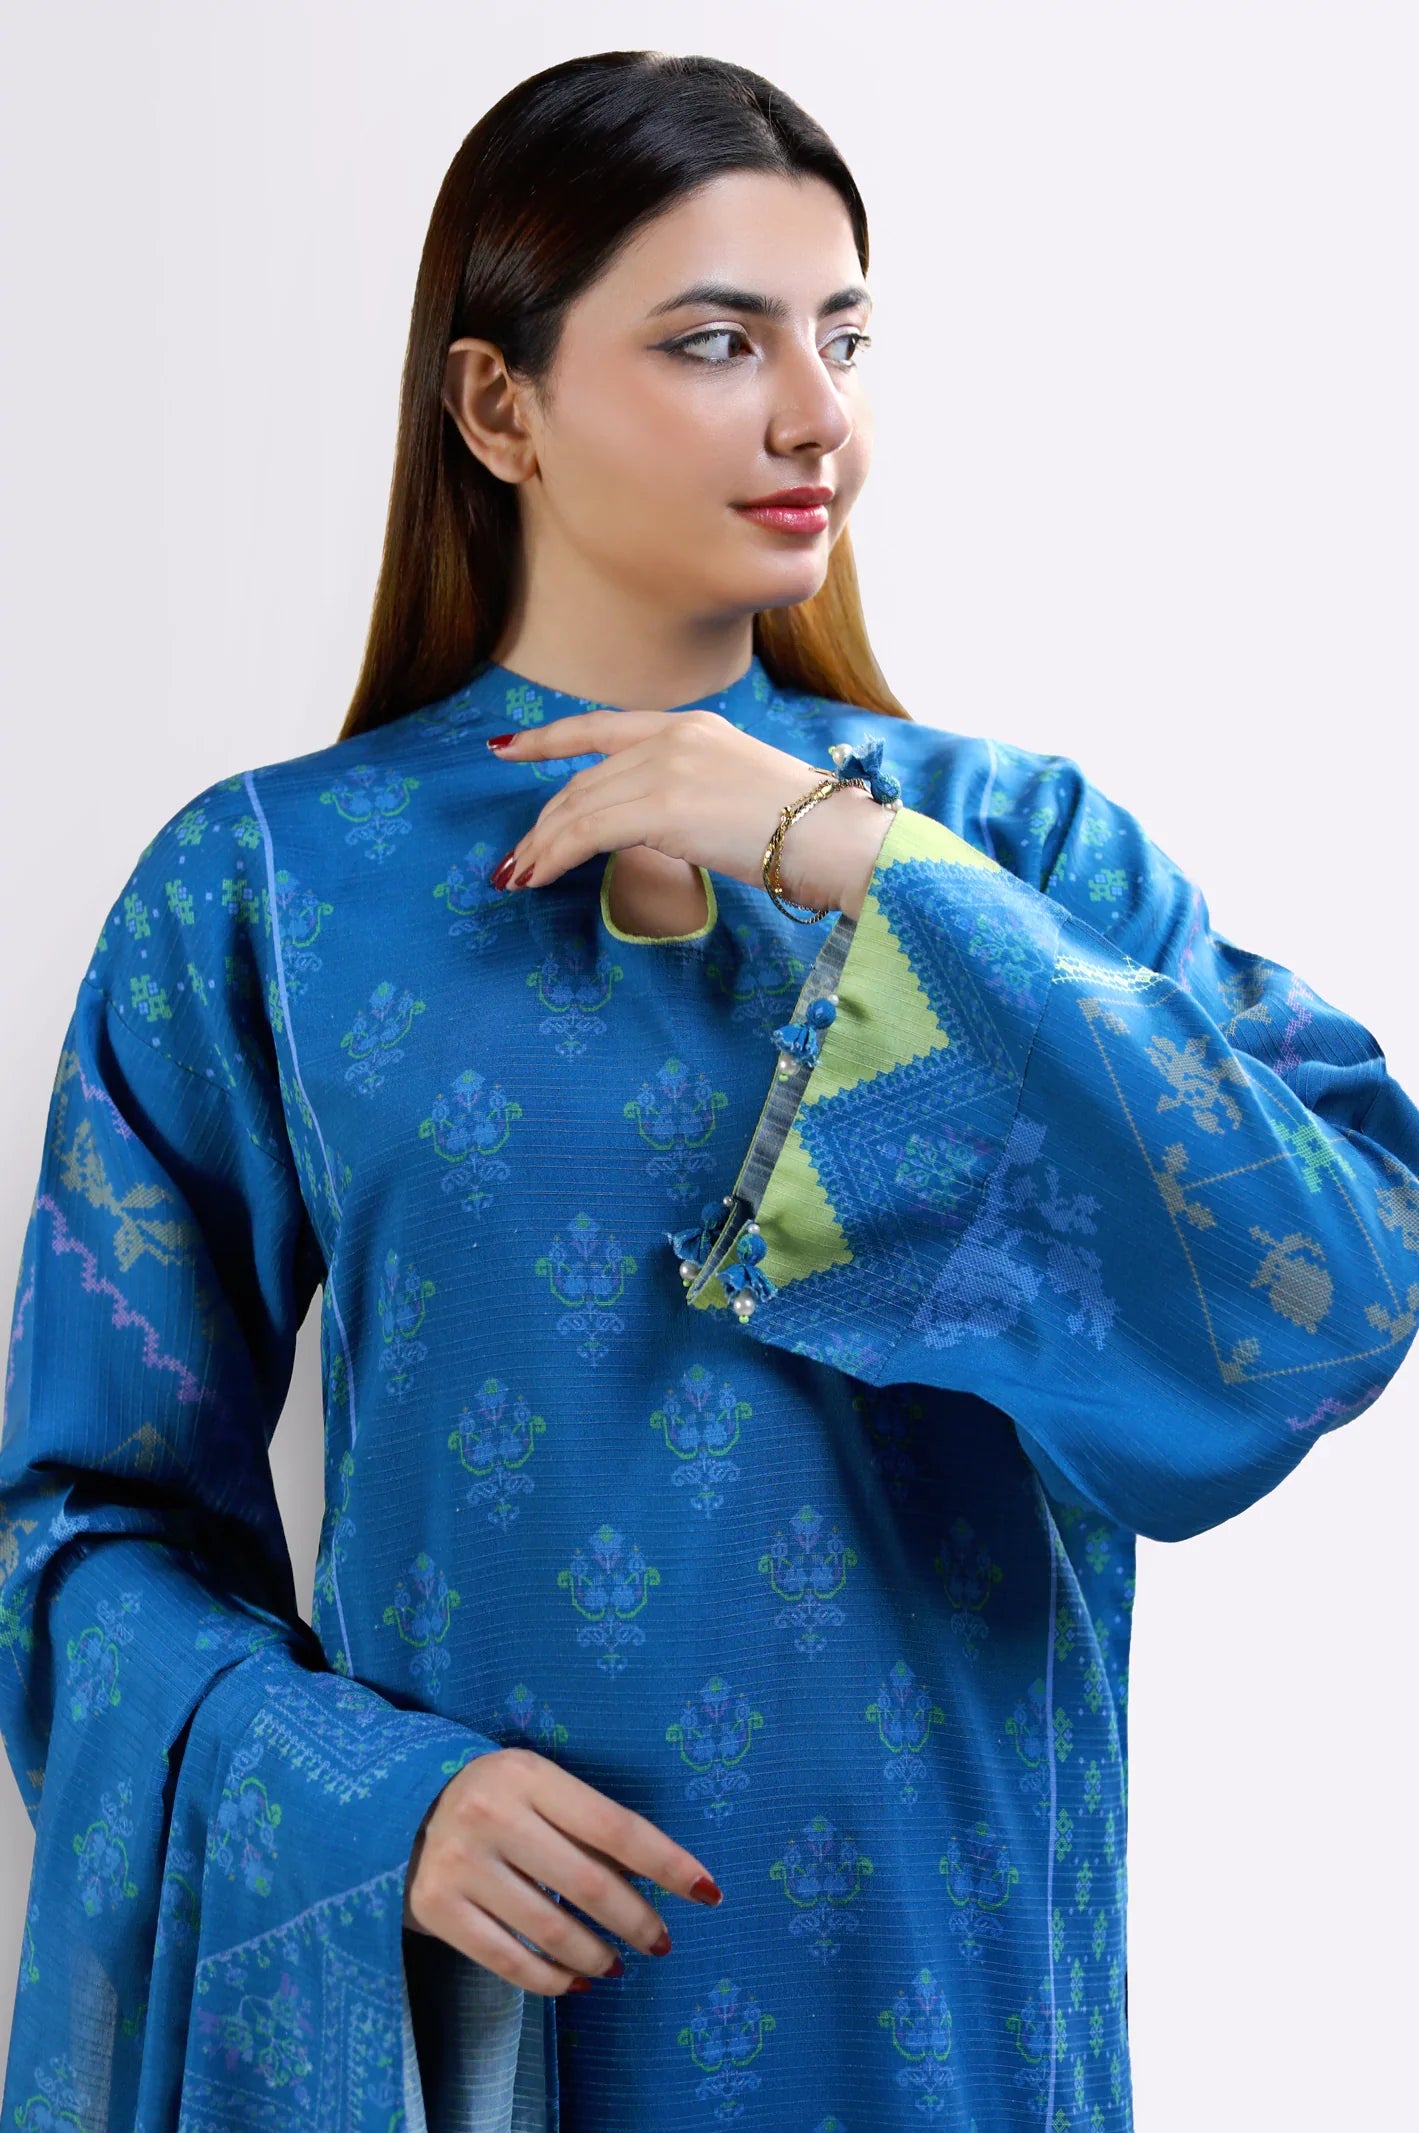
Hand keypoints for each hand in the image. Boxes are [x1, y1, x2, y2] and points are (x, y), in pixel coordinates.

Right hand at [403, 1746, 723, 1994]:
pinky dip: (550, 1979)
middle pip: (587, 1883)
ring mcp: (460, 1864)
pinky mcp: (435, 1908)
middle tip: (662, 1943)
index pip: (614, 1827)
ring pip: (550, 1928)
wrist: (395, 1808)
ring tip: (617, 1964)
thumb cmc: (491, 1798)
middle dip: (637, 1920)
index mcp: (528, 1775)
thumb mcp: (536, 1788)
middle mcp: (492, 1815)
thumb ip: (585, 1826)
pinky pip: (507, 1959)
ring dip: (597, 1955)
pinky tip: (575, 1982)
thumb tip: (657, 1878)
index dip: (666, 1863)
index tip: (706, 1891)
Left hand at [485, 708, 894, 920]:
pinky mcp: (663, 806)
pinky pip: (586, 832)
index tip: (505, 748)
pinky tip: (537, 878)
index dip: (547, 740)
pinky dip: (552, 856)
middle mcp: (674, 736)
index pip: (602, 728)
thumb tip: (661, 825)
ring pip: (577, 806)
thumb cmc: (810, 832)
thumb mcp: (743, 792)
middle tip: (517, 858)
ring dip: (540, 845)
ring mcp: (667, 768)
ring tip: (519, 876)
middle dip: (542, 822)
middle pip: (583, 780)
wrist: (840, 838)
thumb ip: (693, 793)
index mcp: (694, 727)